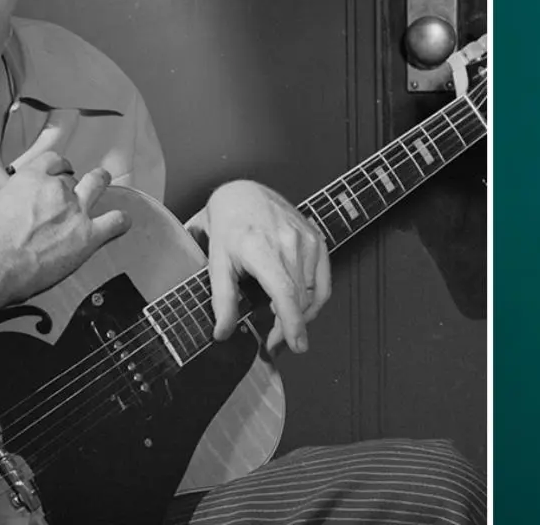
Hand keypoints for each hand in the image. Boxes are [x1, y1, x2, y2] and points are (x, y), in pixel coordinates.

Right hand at [0, 153, 129, 322]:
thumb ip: (18, 194)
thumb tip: (23, 200)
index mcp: (32, 178)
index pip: (53, 161)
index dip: (59, 166)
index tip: (60, 171)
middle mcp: (57, 189)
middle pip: (71, 178)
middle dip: (72, 184)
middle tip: (72, 192)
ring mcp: (76, 210)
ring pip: (97, 184)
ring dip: (101, 182)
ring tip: (104, 181)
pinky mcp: (89, 234)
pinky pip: (115, 221)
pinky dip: (120, 220)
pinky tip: (122, 221)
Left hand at [192, 180, 330, 353]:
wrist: (244, 194)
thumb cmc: (228, 227)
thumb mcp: (216, 263)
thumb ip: (222, 300)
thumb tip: (222, 333)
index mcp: (261, 249)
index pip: (286, 293)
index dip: (293, 323)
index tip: (295, 344)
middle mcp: (289, 243)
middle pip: (300, 299)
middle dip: (289, 328)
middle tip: (274, 343)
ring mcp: (307, 240)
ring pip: (313, 293)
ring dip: (301, 315)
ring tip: (282, 324)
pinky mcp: (317, 239)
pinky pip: (323, 280)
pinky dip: (314, 299)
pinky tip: (300, 307)